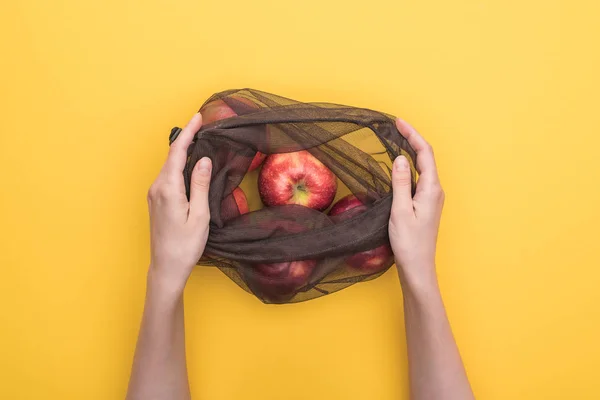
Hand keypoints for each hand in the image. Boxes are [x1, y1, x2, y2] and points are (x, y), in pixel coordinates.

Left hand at [146, 113, 211, 295]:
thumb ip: (200, 184)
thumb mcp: (200, 214)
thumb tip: (203, 160)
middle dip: (186, 139)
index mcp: (168, 188)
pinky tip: (189, 165)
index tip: (198, 117)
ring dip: (182, 152)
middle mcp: (157, 188)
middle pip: (171, 156)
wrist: (166, 267)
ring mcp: (154, 195)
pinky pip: (168, 176)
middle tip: (202, 126)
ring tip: (198, 141)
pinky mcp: (156, 202)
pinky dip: (179, 165)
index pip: (177, 152)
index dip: (189, 133)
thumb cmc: (185, 245)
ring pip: (169, 166)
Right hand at [389, 118, 444, 292]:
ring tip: (396, 141)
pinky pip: (419, 178)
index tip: (398, 122)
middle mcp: (435, 191)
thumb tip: (400, 158)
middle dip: (411, 140)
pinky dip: (409, 167)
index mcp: (431, 189)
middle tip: (395, 127)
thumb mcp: (400, 210)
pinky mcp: (425, 205)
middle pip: (425, 158)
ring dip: (410, 152)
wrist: (418, 266)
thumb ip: (400, 183)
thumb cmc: (409, 242)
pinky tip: (398, 167)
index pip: (424, 154)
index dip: (412, 135)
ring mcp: (431, 198)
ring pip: (422, 168)